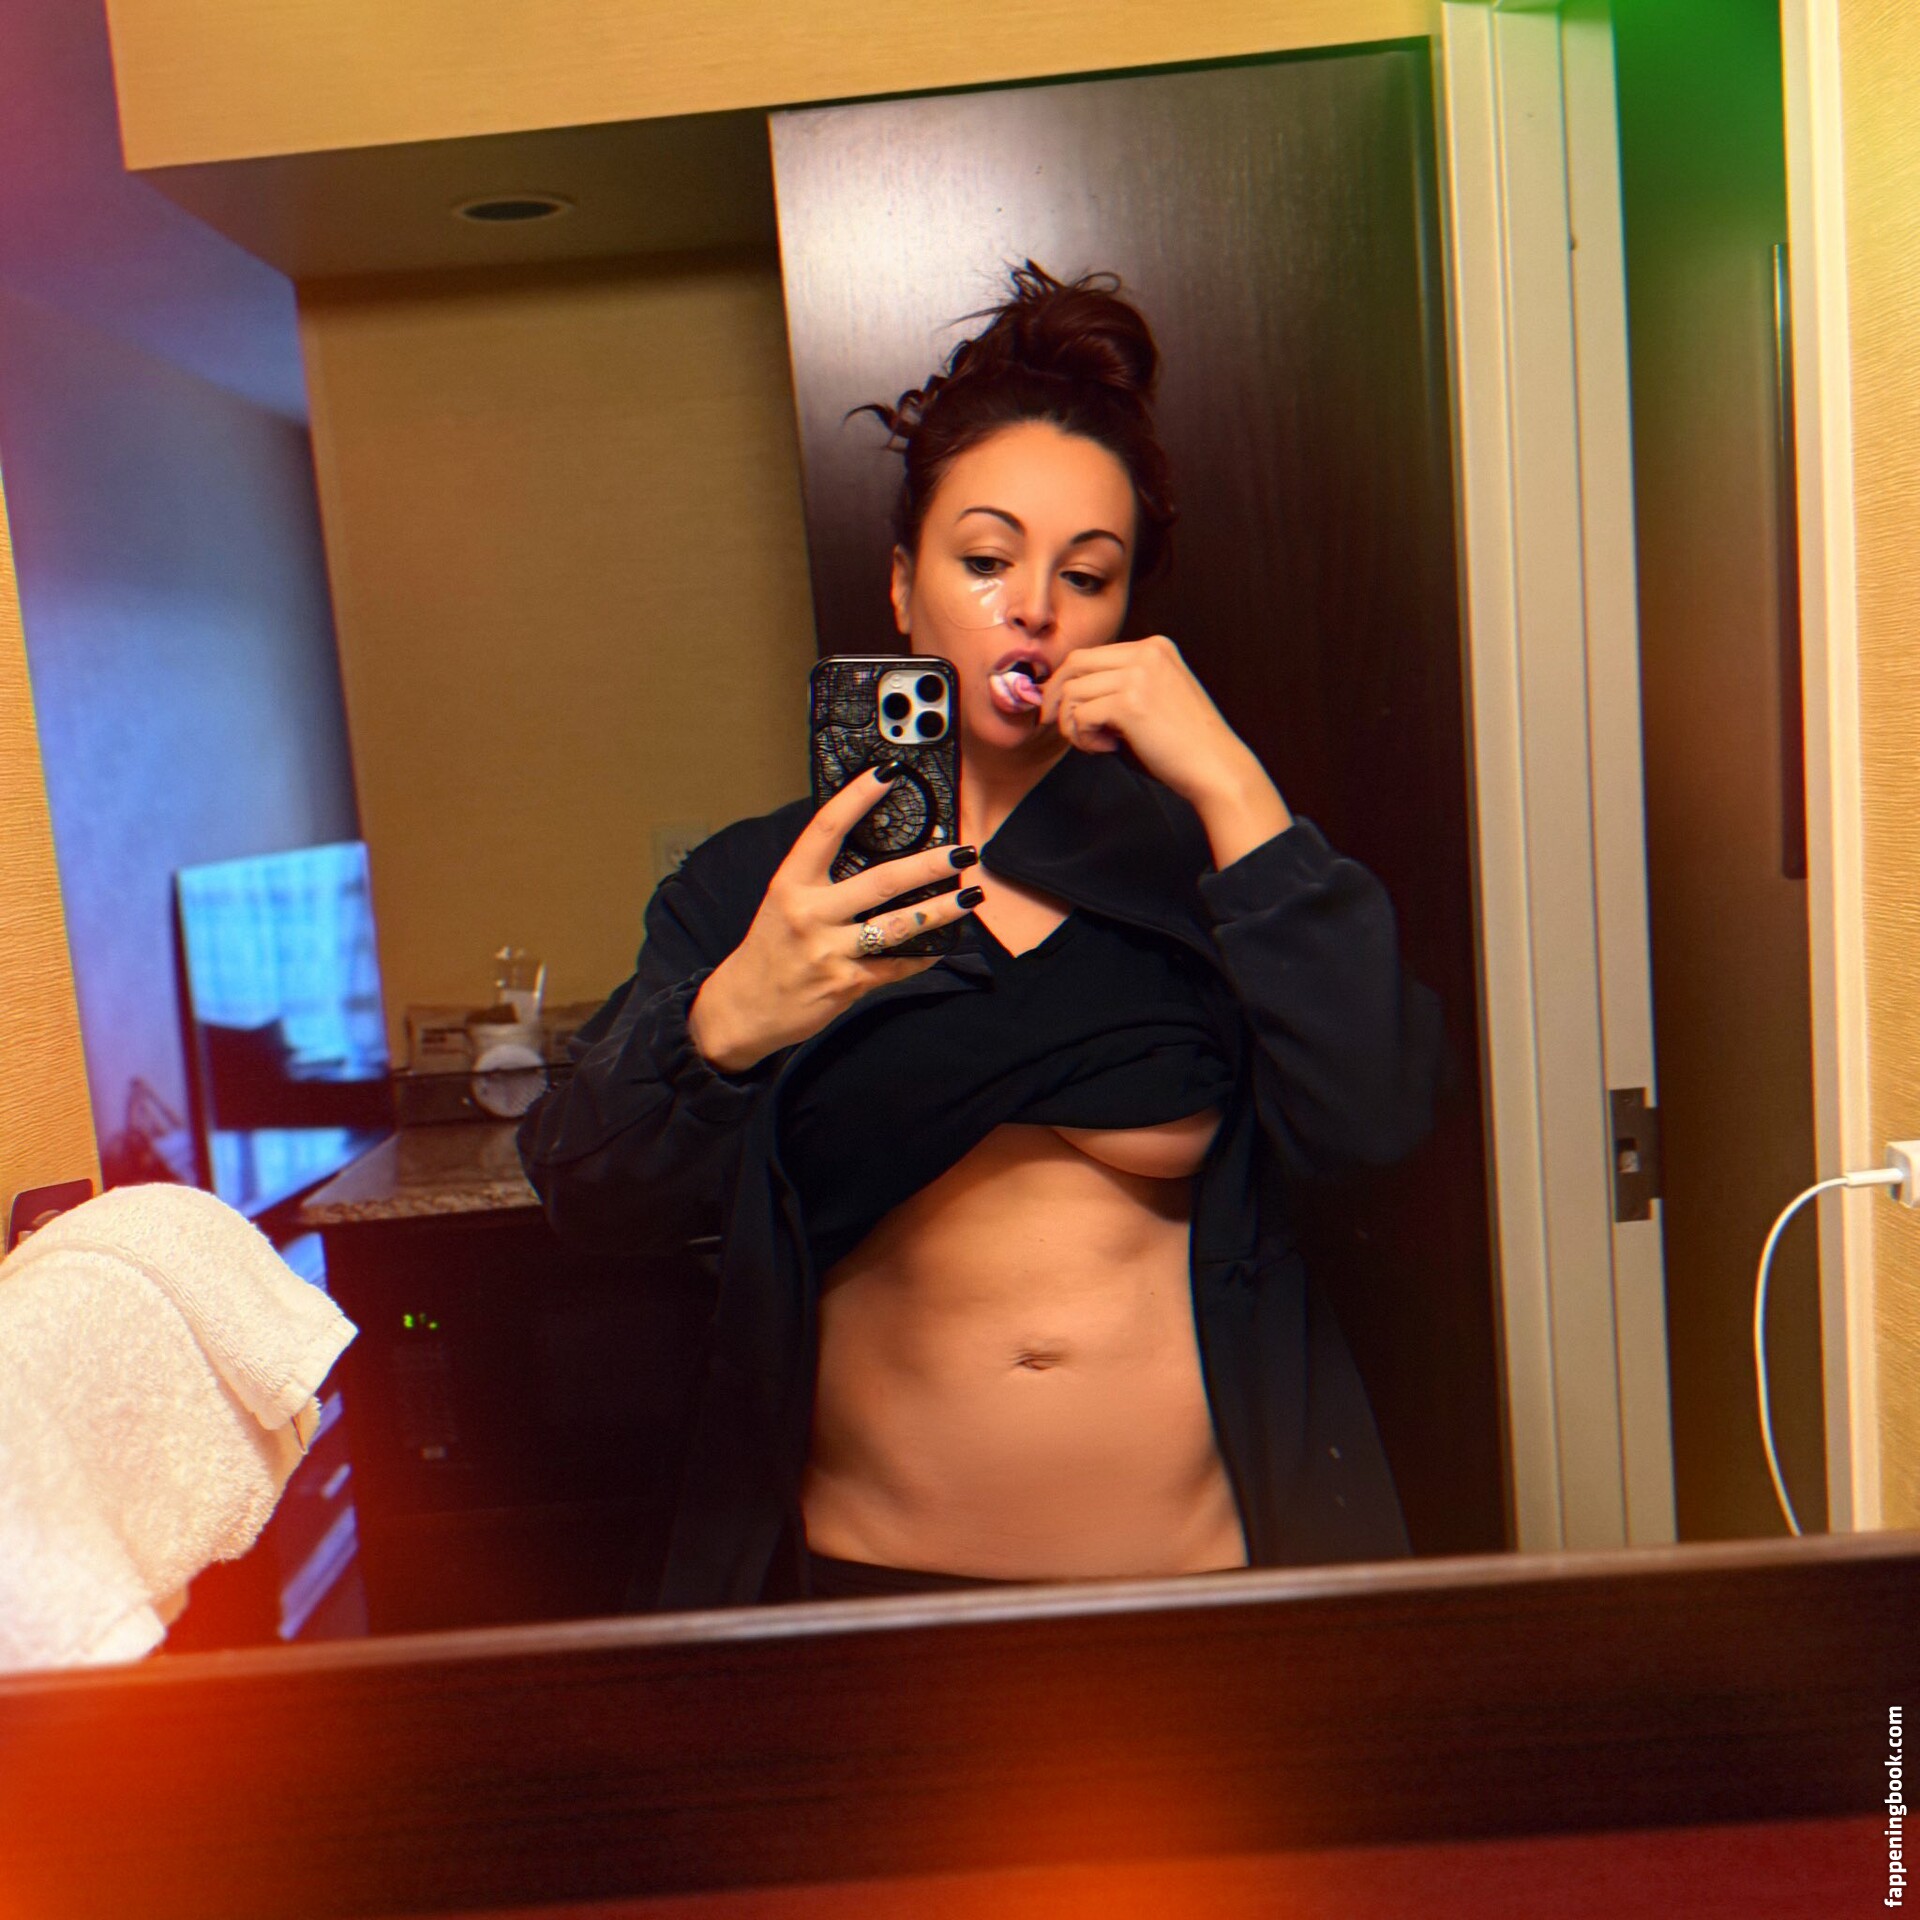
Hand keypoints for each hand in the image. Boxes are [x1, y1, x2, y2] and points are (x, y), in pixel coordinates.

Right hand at [688, 767, 981, 1072]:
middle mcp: (810, 914)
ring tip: (970, 896)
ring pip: (898, 926)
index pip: (825, 831)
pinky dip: (924, 954)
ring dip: (941, 910)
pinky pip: (897, 965)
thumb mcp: (784, 903)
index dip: (857, 799)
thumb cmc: (770, 949)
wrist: (744, 1008)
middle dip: (929, 865)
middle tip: (964, 851)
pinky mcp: (847, 983)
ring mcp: (830, 951)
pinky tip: (944, 943)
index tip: (888, 774)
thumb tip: (870, 850)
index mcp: (791, 884)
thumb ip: (821, 880)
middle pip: (881, 882)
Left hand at [1038, 636, 1292, 864]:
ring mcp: (1138, 675)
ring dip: (1072, 723)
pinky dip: (1084, 736)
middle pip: (1075, 663)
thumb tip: (1066, 695)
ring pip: (1073, 690)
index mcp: (1155, 648)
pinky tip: (1106, 748)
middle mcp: (1146, 653)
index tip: (1056, 704)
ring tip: (1093, 743)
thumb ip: (1119, 688)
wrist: (1216, 767)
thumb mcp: (1153, 699)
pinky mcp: (1129, 702)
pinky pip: (1081, 715)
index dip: (1066, 679)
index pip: (1092, 654)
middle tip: (1048, 720)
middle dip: (1054, 694)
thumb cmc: (1183, 744)